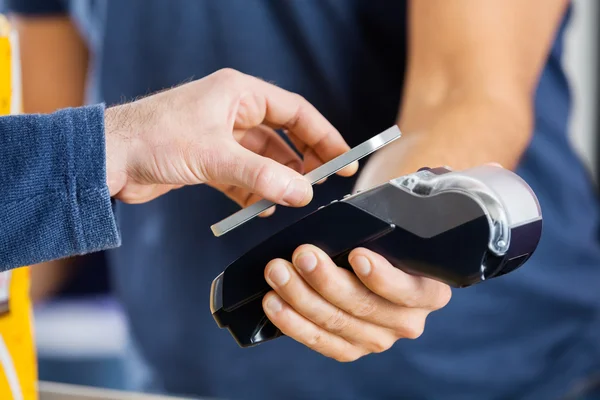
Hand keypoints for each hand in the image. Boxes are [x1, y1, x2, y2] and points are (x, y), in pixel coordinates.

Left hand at [104, 68, 356, 205]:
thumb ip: (262, 176)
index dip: (323, 135)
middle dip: (303, 161)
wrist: (107, 158)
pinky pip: (242, 177)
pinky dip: (253, 193)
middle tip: (324, 183)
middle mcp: (232, 112)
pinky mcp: (207, 160)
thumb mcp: (215, 156)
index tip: (344, 158)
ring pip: (263, 160)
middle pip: (282, 136)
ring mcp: (220, 137)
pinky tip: (260, 209)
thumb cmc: (152, 137)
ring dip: (277, 181)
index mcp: (238, 94)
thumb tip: (301, 193)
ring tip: (291, 200)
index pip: (294, 112)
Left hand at [262, 245, 450, 360]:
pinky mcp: (349, 348)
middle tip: (302, 255)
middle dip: (327, 280)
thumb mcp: (398, 231)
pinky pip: (319, 341)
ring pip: (335, 323)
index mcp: (429, 293)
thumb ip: (387, 229)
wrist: (380, 264)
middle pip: (364, 307)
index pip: (408, 290)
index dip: (381, 277)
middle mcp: (407, 322)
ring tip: (277, 272)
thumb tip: (352, 216)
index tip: (356, 254)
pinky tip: (274, 303)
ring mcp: (377, 339)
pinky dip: (292, 322)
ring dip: (301, 297)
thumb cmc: (387, 242)